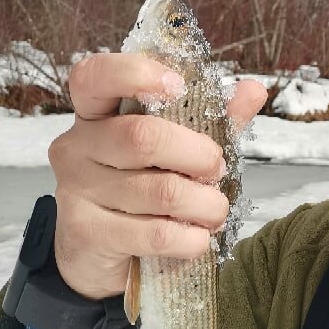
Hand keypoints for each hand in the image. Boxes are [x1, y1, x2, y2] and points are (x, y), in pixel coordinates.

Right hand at [47, 53, 266, 301]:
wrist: (94, 254)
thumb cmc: (137, 188)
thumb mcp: (171, 150)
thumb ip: (210, 120)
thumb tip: (253, 89)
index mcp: (95, 114)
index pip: (95, 77)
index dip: (134, 73)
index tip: (177, 86)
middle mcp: (77, 147)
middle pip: (143, 137)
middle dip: (199, 155)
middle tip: (217, 169)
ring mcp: (75, 190)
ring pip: (160, 191)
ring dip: (205, 204)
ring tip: (216, 210)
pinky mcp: (86, 233)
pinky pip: (154, 234)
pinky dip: (190, 238)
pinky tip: (198, 238)